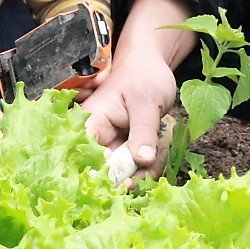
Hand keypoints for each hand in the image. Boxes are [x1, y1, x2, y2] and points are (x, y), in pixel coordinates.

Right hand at [79, 49, 178, 178]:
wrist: (150, 66)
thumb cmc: (143, 76)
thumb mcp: (146, 102)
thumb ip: (143, 132)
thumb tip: (142, 160)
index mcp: (92, 123)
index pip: (86, 157)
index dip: (104, 175)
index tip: (128, 182)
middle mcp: (97, 139)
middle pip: (108, 172)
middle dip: (134, 174)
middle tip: (154, 159)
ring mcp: (112, 146)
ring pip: (125, 174)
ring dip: (147, 169)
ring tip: (162, 145)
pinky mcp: (126, 150)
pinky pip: (137, 168)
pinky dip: (152, 163)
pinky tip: (162, 147)